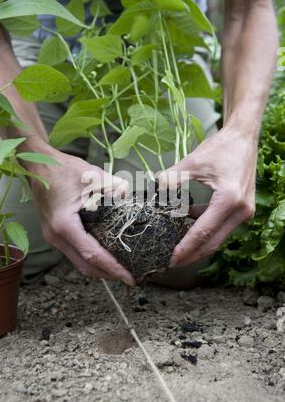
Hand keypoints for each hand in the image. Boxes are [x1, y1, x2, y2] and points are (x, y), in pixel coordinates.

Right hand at [28, 145, 133, 285]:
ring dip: (99, 269)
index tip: (129, 277)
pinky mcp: (55, 234)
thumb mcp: (92, 176)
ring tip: (121, 270)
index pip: (92, 254)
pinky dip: (91, 259)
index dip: (112, 268)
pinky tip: (106, 256)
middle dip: (108, 275)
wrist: (38, 166)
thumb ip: (115, 187)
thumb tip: (132, 196)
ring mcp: (53, 237)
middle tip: (130, 278)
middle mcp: (55, 236)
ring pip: (79, 262)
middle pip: (85, 266)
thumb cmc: (62, 169)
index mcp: (64, 225)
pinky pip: (75, 253)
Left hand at [159, 125, 256, 266]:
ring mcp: (244, 212)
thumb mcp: (193, 162)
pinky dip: (205, 230)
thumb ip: (173, 178)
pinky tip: (186, 227)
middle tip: (171, 264)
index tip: (170, 259)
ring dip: (198, 244)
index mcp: (229, 199)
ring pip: (218, 237)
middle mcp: (241, 210)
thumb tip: (155, 190)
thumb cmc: (221, 147)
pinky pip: (221, 227)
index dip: (186, 247)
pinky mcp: (242, 210)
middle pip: (213, 242)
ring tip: (177, 250)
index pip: (203, 232)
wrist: (244, 138)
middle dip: (192, 255)